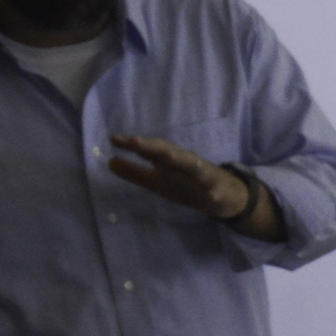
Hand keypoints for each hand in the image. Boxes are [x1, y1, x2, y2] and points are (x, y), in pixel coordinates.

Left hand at [107, 135, 249, 218]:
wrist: (225, 195)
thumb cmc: (188, 185)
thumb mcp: (158, 181)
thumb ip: (135, 173)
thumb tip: (109, 162)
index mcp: (170, 160)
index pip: (150, 149)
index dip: (134, 145)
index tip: (113, 140)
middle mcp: (185, 163)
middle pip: (168, 151)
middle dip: (152, 146)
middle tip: (134, 141)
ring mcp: (202, 176)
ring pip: (193, 166)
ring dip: (182, 160)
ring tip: (167, 156)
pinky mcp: (217, 190)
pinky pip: (214, 191)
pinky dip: (213, 192)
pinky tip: (211, 196)